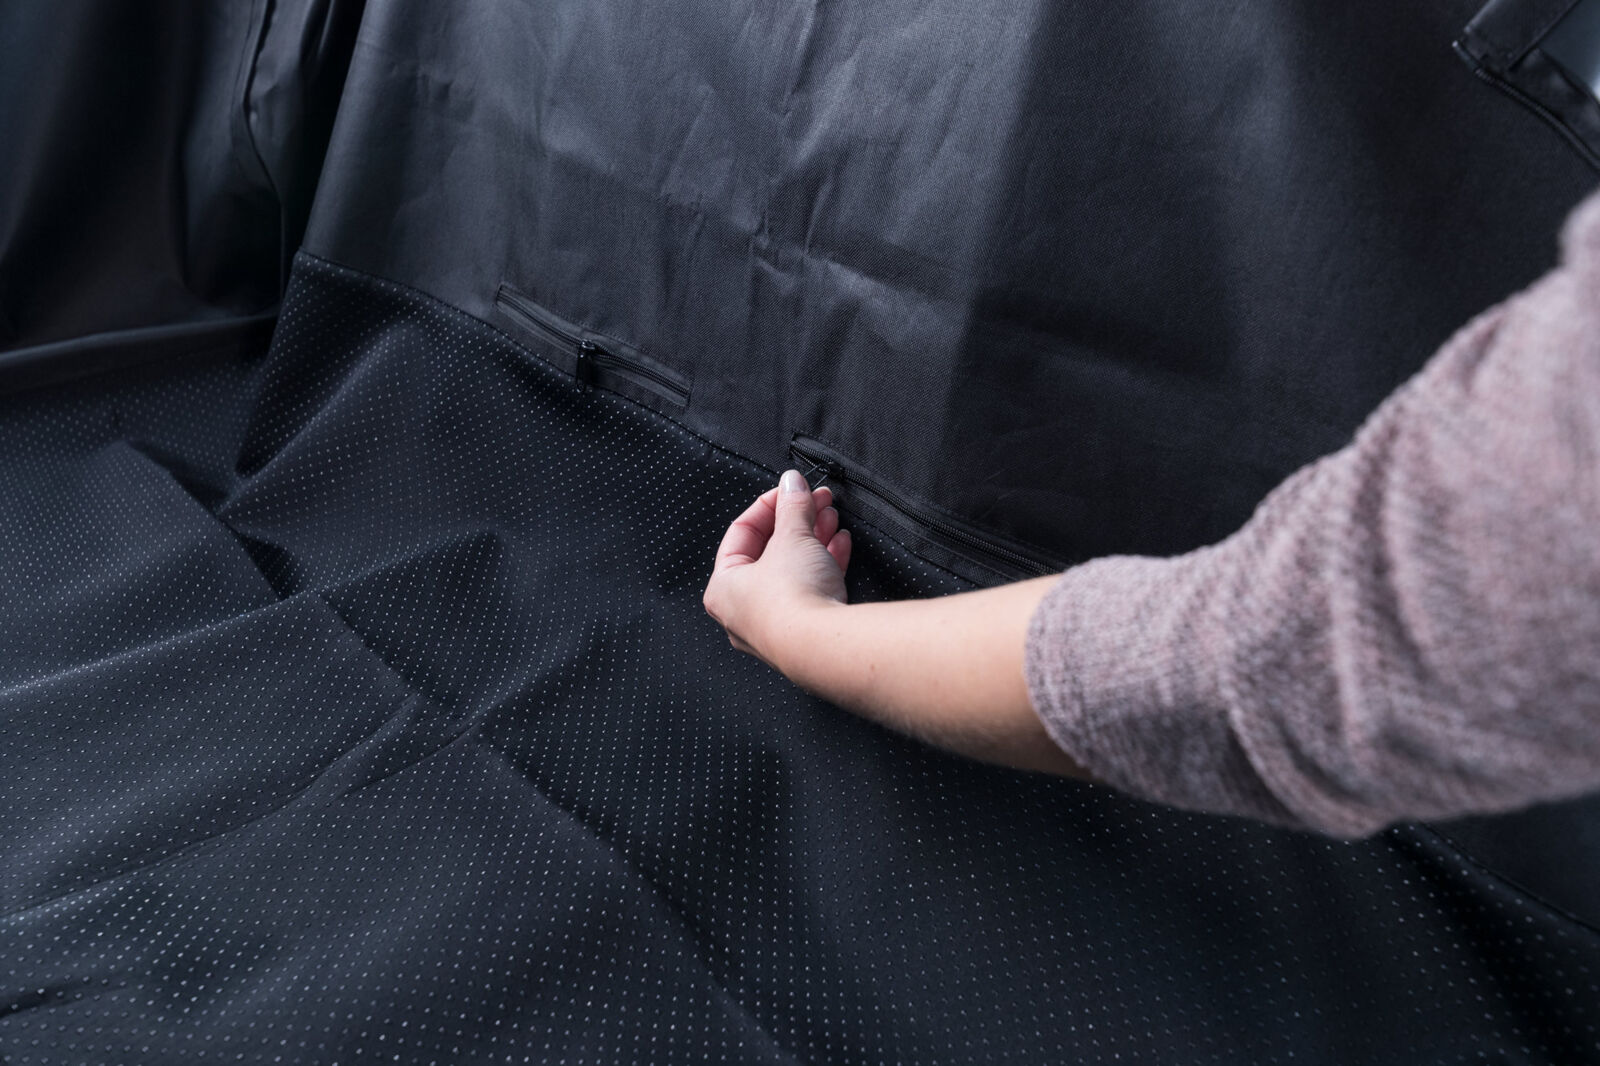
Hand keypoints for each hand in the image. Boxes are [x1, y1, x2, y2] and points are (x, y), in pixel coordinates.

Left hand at [703, 470, 852, 668]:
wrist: (824, 647)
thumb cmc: (791, 597)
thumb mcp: (792, 536)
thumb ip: (793, 505)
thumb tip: (792, 481)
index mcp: (724, 588)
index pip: (741, 533)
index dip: (769, 505)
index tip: (791, 489)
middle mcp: (744, 611)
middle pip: (770, 552)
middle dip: (797, 521)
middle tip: (817, 500)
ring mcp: (775, 625)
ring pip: (793, 571)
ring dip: (814, 539)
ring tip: (832, 516)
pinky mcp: (805, 633)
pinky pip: (812, 591)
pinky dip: (825, 564)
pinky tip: (841, 543)